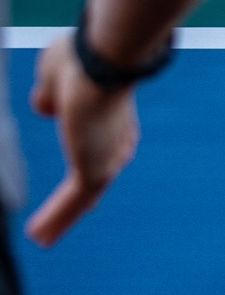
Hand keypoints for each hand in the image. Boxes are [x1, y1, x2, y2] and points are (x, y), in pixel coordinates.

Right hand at [25, 33, 138, 246]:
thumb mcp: (56, 75)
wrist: (101, 60)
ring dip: (62, 217)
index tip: (80, 183)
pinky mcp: (95, 170)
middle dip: (78, 200)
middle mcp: (115, 141)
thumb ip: (51, 94)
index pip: (103, 147)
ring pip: (83, 196)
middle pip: (97, 177)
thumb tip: (47, 108)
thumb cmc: (83, 57)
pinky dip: (56, 219)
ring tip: (44, 237)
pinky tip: (40, 237)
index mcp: (112, 117)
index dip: (89, 162)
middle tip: (63, 219)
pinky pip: (72, 202)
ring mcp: (107, 157)